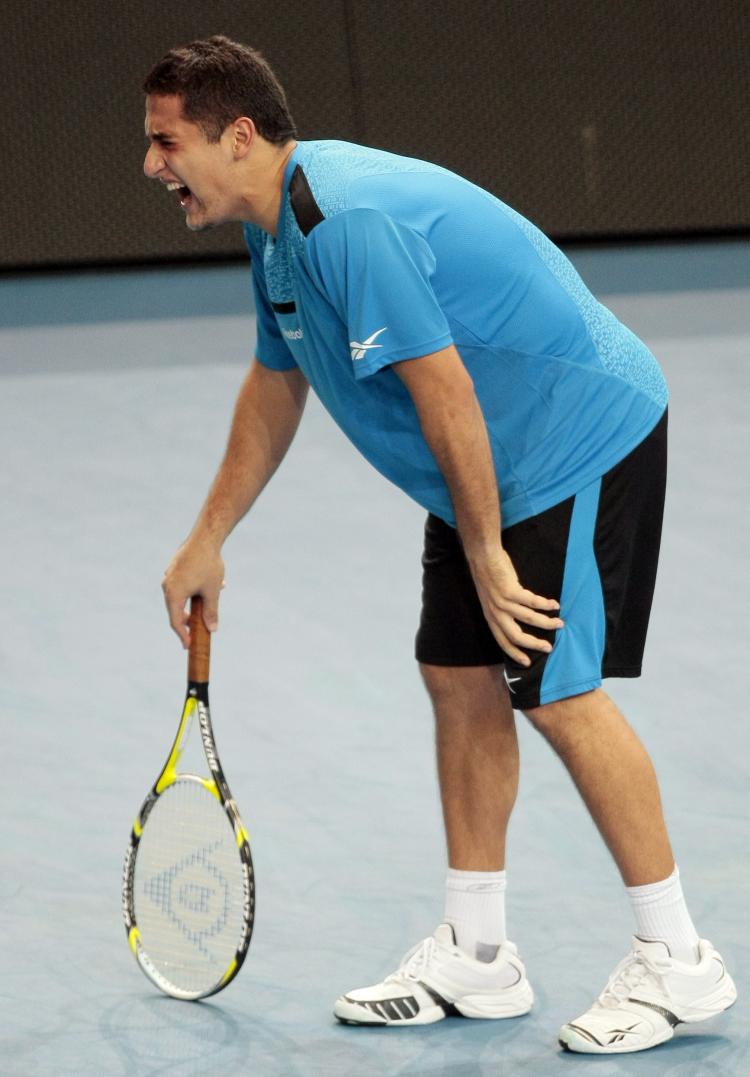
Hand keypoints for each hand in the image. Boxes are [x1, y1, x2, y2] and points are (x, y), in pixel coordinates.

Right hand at [162, 537, 224, 647]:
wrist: (205, 537)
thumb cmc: (208, 564)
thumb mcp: (212, 591)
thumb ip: (211, 612)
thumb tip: (213, 629)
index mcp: (173, 594)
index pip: (175, 621)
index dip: (182, 635)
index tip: (188, 645)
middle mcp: (167, 585)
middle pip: (175, 610)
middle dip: (187, 621)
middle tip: (196, 631)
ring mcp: (169, 576)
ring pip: (179, 597)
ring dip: (192, 604)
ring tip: (209, 604)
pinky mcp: (175, 568)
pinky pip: (181, 585)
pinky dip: (192, 591)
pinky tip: (209, 587)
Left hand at [471, 547, 562, 665]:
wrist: (482, 557)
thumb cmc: (489, 577)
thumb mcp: (491, 600)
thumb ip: (502, 612)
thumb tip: (518, 622)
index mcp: (491, 617)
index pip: (502, 641)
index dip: (515, 653)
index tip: (527, 662)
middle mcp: (496, 613)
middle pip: (516, 636)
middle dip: (534, 644)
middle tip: (549, 648)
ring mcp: (502, 602)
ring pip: (528, 619)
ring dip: (546, 623)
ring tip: (559, 623)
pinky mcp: (510, 591)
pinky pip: (532, 602)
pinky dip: (545, 604)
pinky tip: (554, 605)